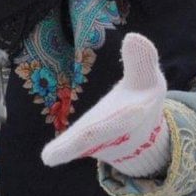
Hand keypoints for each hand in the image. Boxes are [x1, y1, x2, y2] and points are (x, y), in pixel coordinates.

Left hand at [40, 32, 170, 175]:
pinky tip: (48, 157)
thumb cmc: (142, 96)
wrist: (142, 128)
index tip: (117, 117)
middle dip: (81, 142)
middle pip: (96, 137)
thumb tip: (133, 37)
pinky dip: (64, 151)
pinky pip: (76, 147)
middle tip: (55, 155)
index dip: (115, 118)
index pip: (119, 118)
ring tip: (50, 157)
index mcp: (132, 114)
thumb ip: (141, 61)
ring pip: (84, 146)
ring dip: (69, 149)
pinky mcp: (87, 144)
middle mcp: (114, 133)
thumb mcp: (148, 78)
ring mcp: (100, 142)